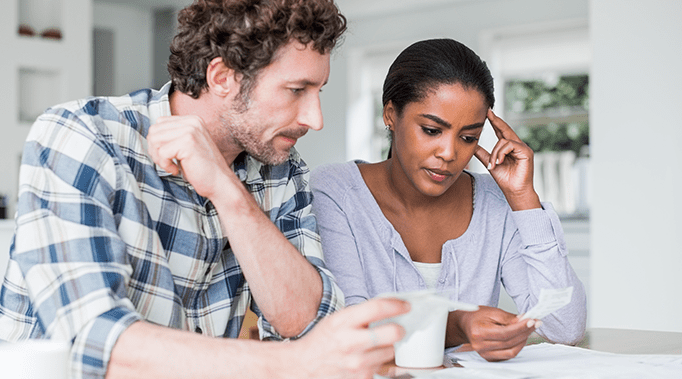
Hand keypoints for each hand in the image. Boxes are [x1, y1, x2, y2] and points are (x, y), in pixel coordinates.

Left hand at [147, 115, 233, 198]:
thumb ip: (173, 136)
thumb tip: (151, 136)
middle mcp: (192, 122)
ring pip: (155, 140)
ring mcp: (190, 131)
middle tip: (167, 162)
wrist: (220, 183)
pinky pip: (162, 152)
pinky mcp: (187, 142)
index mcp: (192, 120)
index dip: (158, 141)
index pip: (160, 123)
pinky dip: (165, 165)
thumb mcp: (187, 146)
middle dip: (155, 149)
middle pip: (154, 130)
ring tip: (171, 165)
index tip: (168, 154)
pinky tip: (176, 170)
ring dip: (158, 157)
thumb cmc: (203, 168)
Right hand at [288, 298, 409, 378]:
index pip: (377, 308)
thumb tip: (389, 308)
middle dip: (398, 330)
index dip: (397, 305)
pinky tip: (366, 360)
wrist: (303, 367)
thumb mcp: (336, 321)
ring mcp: (357, 363)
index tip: (405, 306)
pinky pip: (381, 368)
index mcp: (342, 322)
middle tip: (396, 329)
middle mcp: (351, 342)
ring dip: (387, 349)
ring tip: (372, 347)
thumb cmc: (322, 342)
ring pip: (391, 352)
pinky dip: (378, 363)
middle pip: (393, 333)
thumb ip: (360, 315)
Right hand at [450, 306, 537, 361]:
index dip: (520, 328)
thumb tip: (523, 321)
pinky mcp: (490, 358)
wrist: (466, 325)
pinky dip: (517, 347)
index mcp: (479, 333)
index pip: (505, 333)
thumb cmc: (476, 317)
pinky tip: (520, 338)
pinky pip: (508, 355)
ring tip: (528, 330)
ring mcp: (485, 354)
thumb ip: (508, 317)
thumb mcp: (492, 312)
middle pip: (509, 343)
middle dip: (525, 332)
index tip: (531, 321)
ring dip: (523, 341)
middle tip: (534, 323)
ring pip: (511, 352)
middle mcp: (481, 346)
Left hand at [474, 109, 540, 210]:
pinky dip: (501, 153)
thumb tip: (472, 145)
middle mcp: (517, 145)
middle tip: (488, 112)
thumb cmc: (504, 179)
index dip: (495, 122)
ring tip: (493, 164)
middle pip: (505, 130)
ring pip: (504, 140)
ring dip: (495, 153)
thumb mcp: (490, 163)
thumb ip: (482, 154)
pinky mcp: (526, 152)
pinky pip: (510, 145)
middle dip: (496, 121)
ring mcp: (523, 148)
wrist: (514, 192)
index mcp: (509, 148)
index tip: (487, 113)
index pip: (501, 132)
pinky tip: (499, 162)